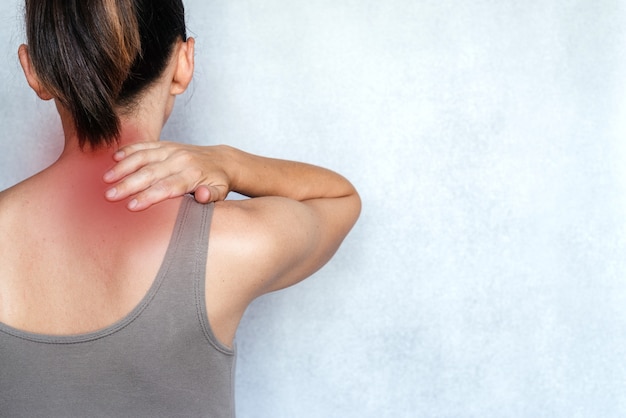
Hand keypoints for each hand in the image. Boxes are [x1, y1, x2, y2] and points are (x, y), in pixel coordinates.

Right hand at [103, 141, 229, 210]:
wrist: (222, 159)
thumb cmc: (218, 181)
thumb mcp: (221, 191)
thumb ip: (211, 196)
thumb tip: (201, 196)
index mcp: (192, 175)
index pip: (167, 187)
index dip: (148, 196)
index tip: (131, 206)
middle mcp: (180, 160)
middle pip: (150, 173)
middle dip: (128, 185)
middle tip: (110, 196)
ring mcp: (172, 150)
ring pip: (143, 157)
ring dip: (123, 167)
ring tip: (106, 179)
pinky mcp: (166, 144)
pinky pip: (145, 145)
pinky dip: (129, 150)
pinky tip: (114, 158)